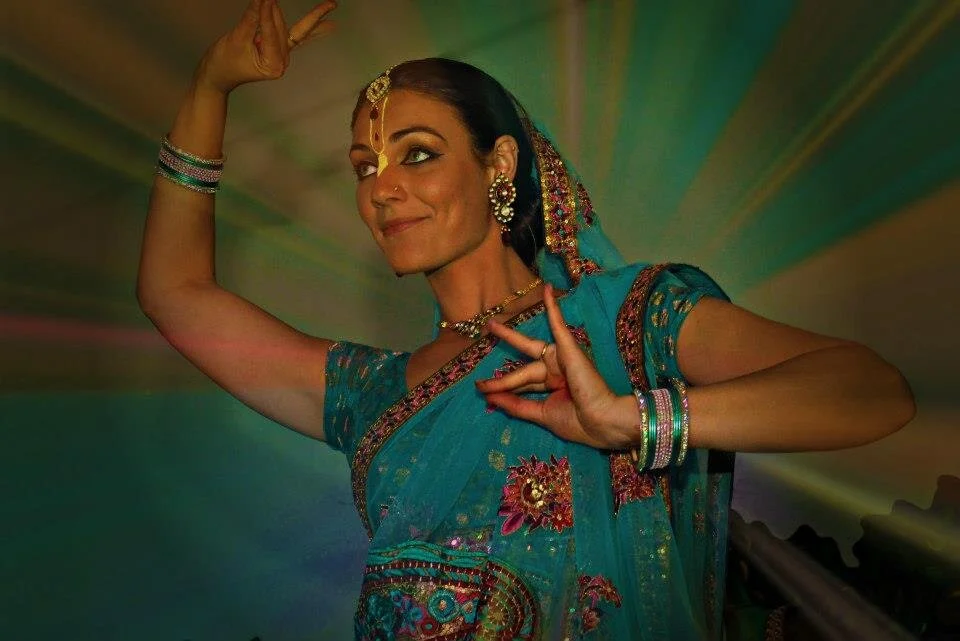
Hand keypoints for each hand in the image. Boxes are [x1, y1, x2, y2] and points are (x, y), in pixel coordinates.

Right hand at [196, 0, 335, 93]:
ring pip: (287, 28)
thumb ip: (252, 19)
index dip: (265, 12)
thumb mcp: (236, 39)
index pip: (270, 32)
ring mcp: (282, 56)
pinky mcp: (279, 50)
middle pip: (281, 28)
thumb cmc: (224, 62)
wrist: (217, 76)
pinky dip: (314, 30)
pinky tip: (332, 25)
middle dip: (272, 10)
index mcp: (273, 65)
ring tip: (306, 7)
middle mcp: (282, 62)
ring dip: (280, 12)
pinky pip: (299, 37)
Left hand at [476, 284, 636, 449]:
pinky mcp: (569, 348)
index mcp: (554, 387)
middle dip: (502, 376)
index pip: (523, 383)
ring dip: (509, 337)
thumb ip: (516, 405)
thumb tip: (489, 398)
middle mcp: (556, 370)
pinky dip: (553, 308)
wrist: (601, 422)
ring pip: (528, 349)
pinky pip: (558, 324)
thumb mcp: (541, 414)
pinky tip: (547, 290)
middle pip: (523, 370)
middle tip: (479, 374)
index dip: (502, 387)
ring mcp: (562, 358)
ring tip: (490, 326)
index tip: (482, 391)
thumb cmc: (577, 422)